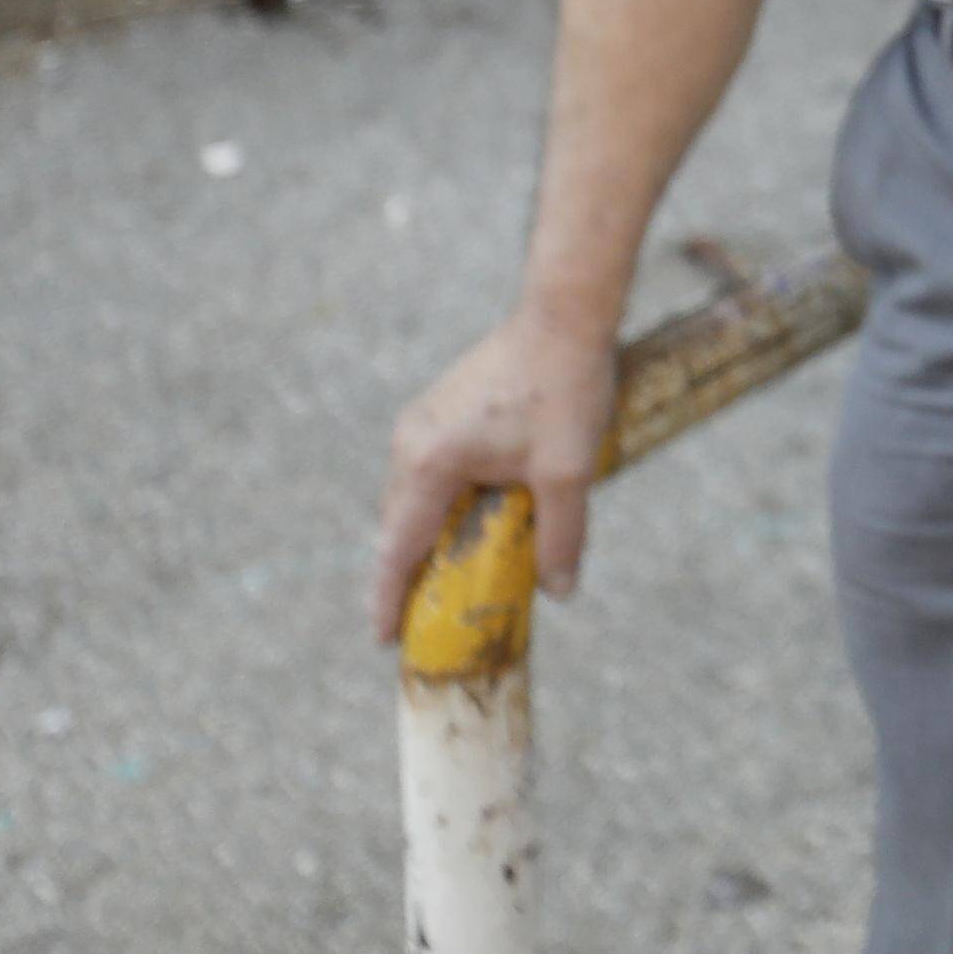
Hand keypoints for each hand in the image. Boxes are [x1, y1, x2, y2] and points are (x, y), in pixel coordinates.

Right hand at [375, 306, 617, 639]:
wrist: (565, 314)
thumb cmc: (565, 388)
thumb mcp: (568, 471)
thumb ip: (560, 536)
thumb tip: (559, 590)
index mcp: (431, 463)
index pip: (399, 548)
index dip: (389, 597)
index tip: (384, 639)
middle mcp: (412, 442)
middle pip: (399, 524)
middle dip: (407, 572)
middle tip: (423, 620)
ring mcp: (422, 422)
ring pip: (412, 497)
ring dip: (424, 535)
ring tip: (444, 576)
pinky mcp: (440, 410)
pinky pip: (426, 472)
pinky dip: (437, 504)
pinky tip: (467, 521)